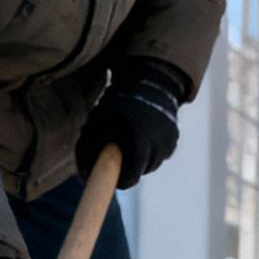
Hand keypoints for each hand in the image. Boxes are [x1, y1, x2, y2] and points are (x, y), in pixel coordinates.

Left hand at [76, 58, 189, 188]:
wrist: (150, 79)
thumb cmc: (118, 100)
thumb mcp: (96, 121)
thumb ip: (86, 148)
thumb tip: (83, 176)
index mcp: (138, 139)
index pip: (130, 177)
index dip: (118, 179)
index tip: (111, 174)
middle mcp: (158, 144)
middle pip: (140, 172)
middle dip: (127, 167)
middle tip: (117, 152)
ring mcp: (169, 142)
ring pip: (150, 165)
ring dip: (139, 159)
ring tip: (130, 140)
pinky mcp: (175, 139)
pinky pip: (160, 155)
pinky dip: (150, 150)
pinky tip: (143, 134)